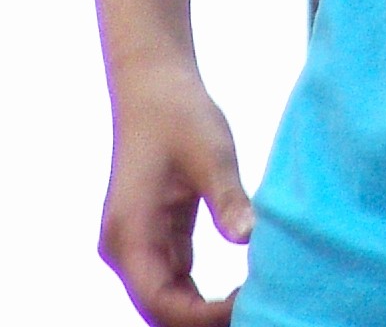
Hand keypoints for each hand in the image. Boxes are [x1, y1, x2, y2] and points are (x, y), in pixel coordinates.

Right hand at [99, 55, 253, 326]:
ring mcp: (136, 247)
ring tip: (255, 307)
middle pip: (161, 313)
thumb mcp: (210, 151)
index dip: (203, 317)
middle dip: (205, 322)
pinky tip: (242, 293)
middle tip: (260, 313)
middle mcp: (125, 249)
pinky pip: (175, 285)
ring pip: (167, 304)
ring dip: (204, 315)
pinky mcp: (154, 240)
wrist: (153, 83)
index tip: (249, 305)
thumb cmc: (179, 111)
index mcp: (129, 233)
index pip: (162, 301)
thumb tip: (249, 237)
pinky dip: (203, 298)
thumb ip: (226, 197)